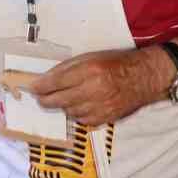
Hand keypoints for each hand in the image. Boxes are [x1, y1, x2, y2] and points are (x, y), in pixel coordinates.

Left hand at [29, 48, 169, 125]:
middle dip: (46, 100)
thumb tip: (46, 79)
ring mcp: (101, 106)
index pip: (56, 81)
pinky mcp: (107, 118)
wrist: (144, 77)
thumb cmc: (115, 64)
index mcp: (89, 71)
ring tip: (63, 99)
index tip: (33, 88)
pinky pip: (83, 121)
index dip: (41, 86)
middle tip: (40, 98)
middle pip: (59, 100)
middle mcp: (94, 90)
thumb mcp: (90, 57)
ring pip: (70, 112)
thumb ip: (67, 68)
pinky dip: (77, 114)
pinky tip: (78, 107)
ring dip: (63, 106)